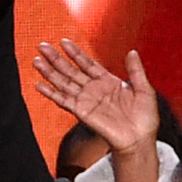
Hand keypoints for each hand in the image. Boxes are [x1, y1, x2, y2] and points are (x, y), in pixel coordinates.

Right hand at [31, 37, 158, 164]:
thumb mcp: (144, 90)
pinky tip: (39, 85)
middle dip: (56, 58)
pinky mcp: (81, 112)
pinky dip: (51, 93)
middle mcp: (93, 90)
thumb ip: (136, 71)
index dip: (75, 53)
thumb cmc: (144, 118)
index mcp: (107, 82)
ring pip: (63, 83)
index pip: (87, 63)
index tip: (63, 41)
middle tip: (42, 45)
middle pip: (70, 70)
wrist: (140, 140)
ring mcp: (86, 101)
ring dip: (49, 72)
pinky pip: (63, 100)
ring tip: (37, 61)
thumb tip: (132, 52)